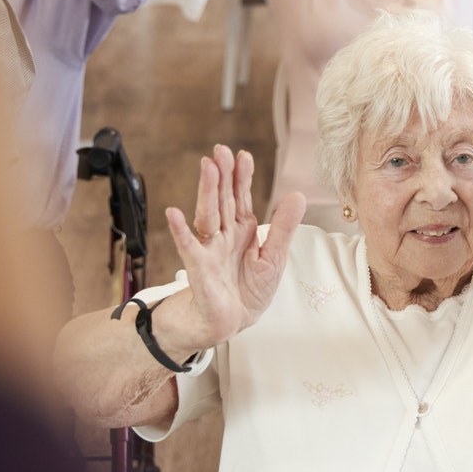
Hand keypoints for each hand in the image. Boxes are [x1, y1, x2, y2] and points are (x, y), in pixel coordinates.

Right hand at [161, 145, 304, 349]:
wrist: (234, 321)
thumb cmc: (250, 289)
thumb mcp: (274, 257)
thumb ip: (284, 227)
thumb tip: (298, 195)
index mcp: (242, 230)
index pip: (241, 198)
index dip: (242, 177)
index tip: (243, 155)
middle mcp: (224, 234)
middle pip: (223, 200)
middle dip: (222, 175)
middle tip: (220, 150)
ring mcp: (210, 248)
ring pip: (208, 214)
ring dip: (207, 191)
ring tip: (207, 168)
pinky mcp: (200, 268)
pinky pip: (189, 247)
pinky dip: (181, 231)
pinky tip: (174, 214)